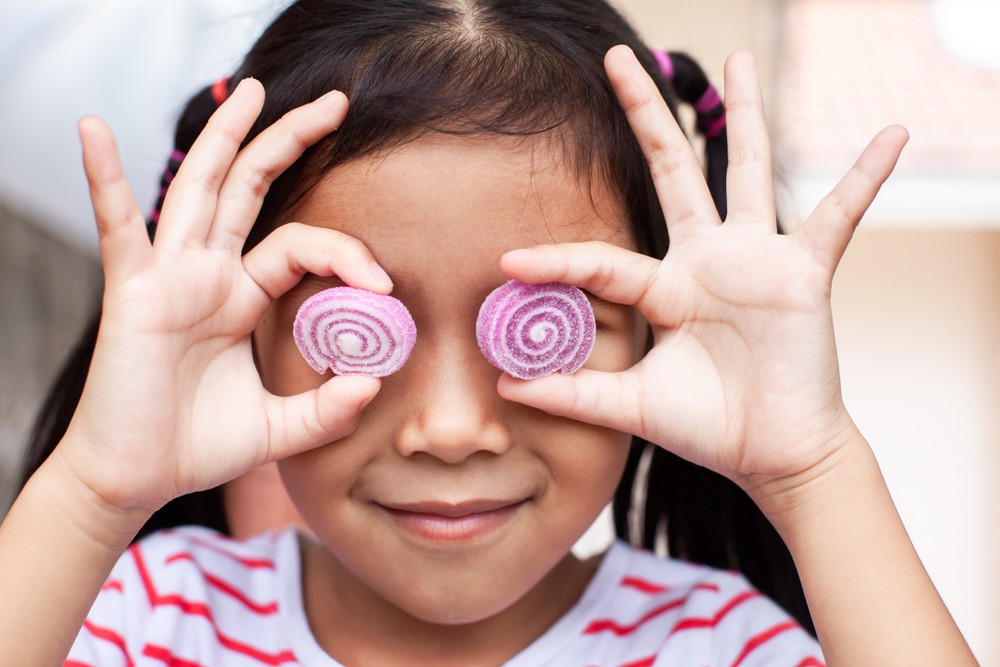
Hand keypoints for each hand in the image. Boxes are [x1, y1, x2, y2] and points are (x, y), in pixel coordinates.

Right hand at [59, 80, 388, 515]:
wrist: (136, 478)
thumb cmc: (196, 446)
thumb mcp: (277, 429)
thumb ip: (325, 410)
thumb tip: (373, 385)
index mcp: (242, 296)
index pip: (302, 245)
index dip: (346, 254)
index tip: (383, 287)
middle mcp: (209, 274)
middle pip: (252, 189)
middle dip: (290, 141)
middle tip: (336, 103)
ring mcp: (171, 277)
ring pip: (201, 189)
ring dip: (225, 137)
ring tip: (251, 90)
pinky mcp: (133, 292)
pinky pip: (117, 227)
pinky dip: (103, 178)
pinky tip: (93, 129)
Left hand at [498, 46, 907, 497]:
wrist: (771, 454)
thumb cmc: (707, 426)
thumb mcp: (632, 405)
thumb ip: (575, 393)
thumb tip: (506, 385)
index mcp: (665, 287)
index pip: (604, 260)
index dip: (558, 261)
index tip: (509, 263)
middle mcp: (706, 260)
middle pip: (672, 173)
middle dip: (647, 118)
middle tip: (618, 59)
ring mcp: (756, 259)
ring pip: (746, 171)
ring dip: (744, 115)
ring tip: (740, 58)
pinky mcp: (803, 273)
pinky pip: (839, 215)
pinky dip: (866, 177)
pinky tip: (893, 134)